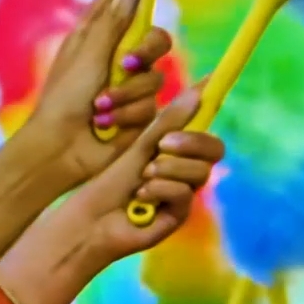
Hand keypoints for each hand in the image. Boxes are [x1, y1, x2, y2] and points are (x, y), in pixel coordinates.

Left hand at [0, 0, 169, 209]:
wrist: (62, 148)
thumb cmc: (64, 98)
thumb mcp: (90, 53)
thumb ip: (118, 18)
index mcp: (99, 32)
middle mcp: (118, 53)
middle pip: (155, 37)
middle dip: (143, 54)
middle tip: (124, 64)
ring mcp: (130, 83)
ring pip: (155, 75)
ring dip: (127, 95)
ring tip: (100, 109)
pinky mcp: (140, 111)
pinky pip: (152, 105)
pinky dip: (129, 115)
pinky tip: (108, 125)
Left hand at [2, 97, 213, 303]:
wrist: (89, 218)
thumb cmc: (108, 181)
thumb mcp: (138, 145)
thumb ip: (169, 120)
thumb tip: (199, 90)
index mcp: (177, 152)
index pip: (206, 130)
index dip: (210, 109)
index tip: (209, 85)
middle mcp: (186, 172)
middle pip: (214, 150)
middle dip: (190, 143)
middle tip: (162, 144)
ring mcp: (184, 194)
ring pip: (201, 172)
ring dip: (169, 169)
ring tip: (143, 175)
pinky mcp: (178, 216)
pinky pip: (185, 194)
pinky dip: (161, 190)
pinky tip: (140, 196)